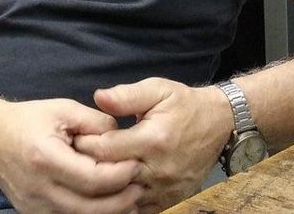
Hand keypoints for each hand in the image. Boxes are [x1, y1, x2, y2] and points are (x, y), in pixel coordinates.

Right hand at [0, 98, 143, 213]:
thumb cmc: (27, 119)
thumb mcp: (63, 109)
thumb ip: (96, 122)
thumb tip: (123, 136)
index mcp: (44, 157)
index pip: (92, 178)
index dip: (119, 174)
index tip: (136, 164)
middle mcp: (37, 187)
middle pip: (89, 208)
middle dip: (121, 200)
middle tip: (139, 187)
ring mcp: (32, 206)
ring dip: (109, 213)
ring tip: (130, 200)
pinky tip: (107, 206)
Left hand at [72, 78, 233, 213]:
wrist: (218, 124)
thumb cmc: (184, 105)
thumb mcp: (158, 90)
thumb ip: (127, 95)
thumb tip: (99, 97)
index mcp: (153, 140)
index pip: (105, 150)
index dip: (85, 144)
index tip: (75, 138)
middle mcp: (158, 169)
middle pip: (110, 177)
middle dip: (89, 168)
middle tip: (75, 158)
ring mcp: (165, 188)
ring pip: (122, 198)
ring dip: (104, 187)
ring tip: (90, 173)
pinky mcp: (170, 200)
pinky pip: (139, 209)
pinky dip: (122, 201)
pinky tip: (111, 189)